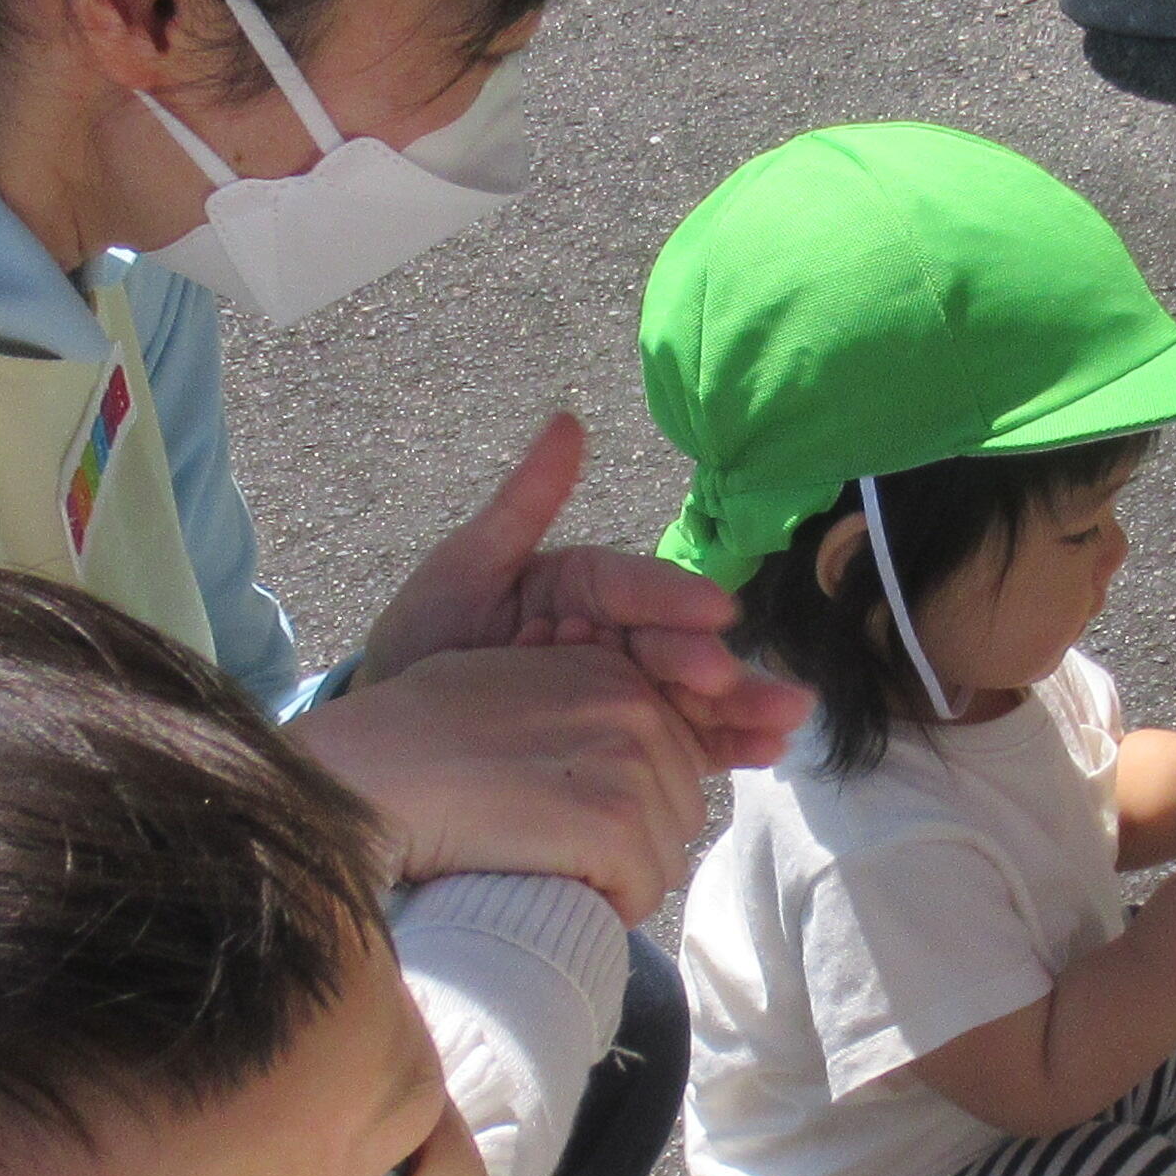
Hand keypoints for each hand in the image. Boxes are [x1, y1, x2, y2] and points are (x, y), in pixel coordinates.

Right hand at [290, 642, 711, 919]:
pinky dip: (603, 910)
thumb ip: (575, 710)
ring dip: (614, 880)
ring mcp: (627, 761)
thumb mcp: (508, 689)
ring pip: (666, 858)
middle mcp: (634, 705)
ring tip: (544, 868)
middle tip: (550, 851)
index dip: (629, 807)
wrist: (366, 776)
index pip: (676, 760)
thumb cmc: (412, 740)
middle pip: (680, 811)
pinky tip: (551, 893)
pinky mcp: (612, 821)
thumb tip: (618, 762)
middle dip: (628, 845)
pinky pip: (642, 892)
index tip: (574, 825)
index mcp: (613, 670)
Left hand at [357, 413, 809, 772]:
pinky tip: (763, 754)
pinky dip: (719, 749)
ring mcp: (621, 692)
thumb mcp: (463, 569)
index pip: (633, 586)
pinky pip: (675, 746)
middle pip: (672, 647)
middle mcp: (611, 637)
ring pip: (686, 697)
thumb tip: (569, 421)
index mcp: (580, 587)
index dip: (671, 600)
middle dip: (714, 666)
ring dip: (739, 710)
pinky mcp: (626, 746)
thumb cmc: (422, 644)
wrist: (393, 738)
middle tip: (742, 684)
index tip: (714, 611)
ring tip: (783, 725)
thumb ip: (522, 504)